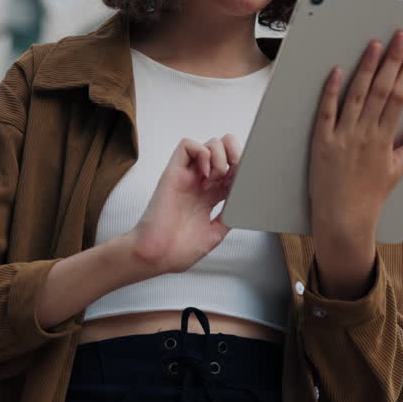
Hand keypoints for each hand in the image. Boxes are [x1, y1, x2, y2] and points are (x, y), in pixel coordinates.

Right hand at [128, 135, 240, 275]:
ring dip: (220, 157)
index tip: (247, 184)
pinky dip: (202, 153)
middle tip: (236, 172)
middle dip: (236, 154)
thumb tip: (245, 201)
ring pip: (209, 144)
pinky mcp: (173, 173)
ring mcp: (188, 178)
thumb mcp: (215, 233)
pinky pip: (187, 145)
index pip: (233, 170)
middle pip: (224, 150)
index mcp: (210, 197)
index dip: (244, 171)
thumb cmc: (178, 250)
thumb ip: (229, 215)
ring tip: (215, 179)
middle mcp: (200, 184)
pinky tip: (204, 174)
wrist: (156, 257)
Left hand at [308, 31, 402, 243]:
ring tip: (375, 44)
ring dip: (366, 68)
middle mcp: (365, 135)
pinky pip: (326, 113)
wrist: (343, 220)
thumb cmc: (372, 194)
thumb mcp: (401, 168)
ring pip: (356, 96)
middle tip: (401, 34)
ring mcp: (342, 138)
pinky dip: (331, 91)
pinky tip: (338, 70)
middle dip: (393, 60)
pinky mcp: (321, 143)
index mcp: (385, 139)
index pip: (400, 96)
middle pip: (381, 90)